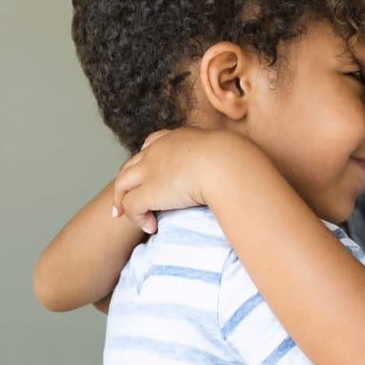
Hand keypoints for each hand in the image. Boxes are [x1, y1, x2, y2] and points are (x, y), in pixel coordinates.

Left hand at [112, 127, 255, 232]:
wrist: (226, 164)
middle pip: (131, 164)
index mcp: (178, 138)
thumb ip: (226, 157)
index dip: (146, 158)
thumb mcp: (229, 152)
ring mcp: (150, 170)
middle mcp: (159, 150)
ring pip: (122, 184)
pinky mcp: (148, 192)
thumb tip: (241, 165)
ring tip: (124, 214)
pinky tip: (150, 227)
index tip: (147, 168)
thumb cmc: (236, 160)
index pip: (152, 143)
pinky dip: (136, 217)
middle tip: (126, 197)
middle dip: (126, 181)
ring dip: (123, 200)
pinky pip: (132, 206)